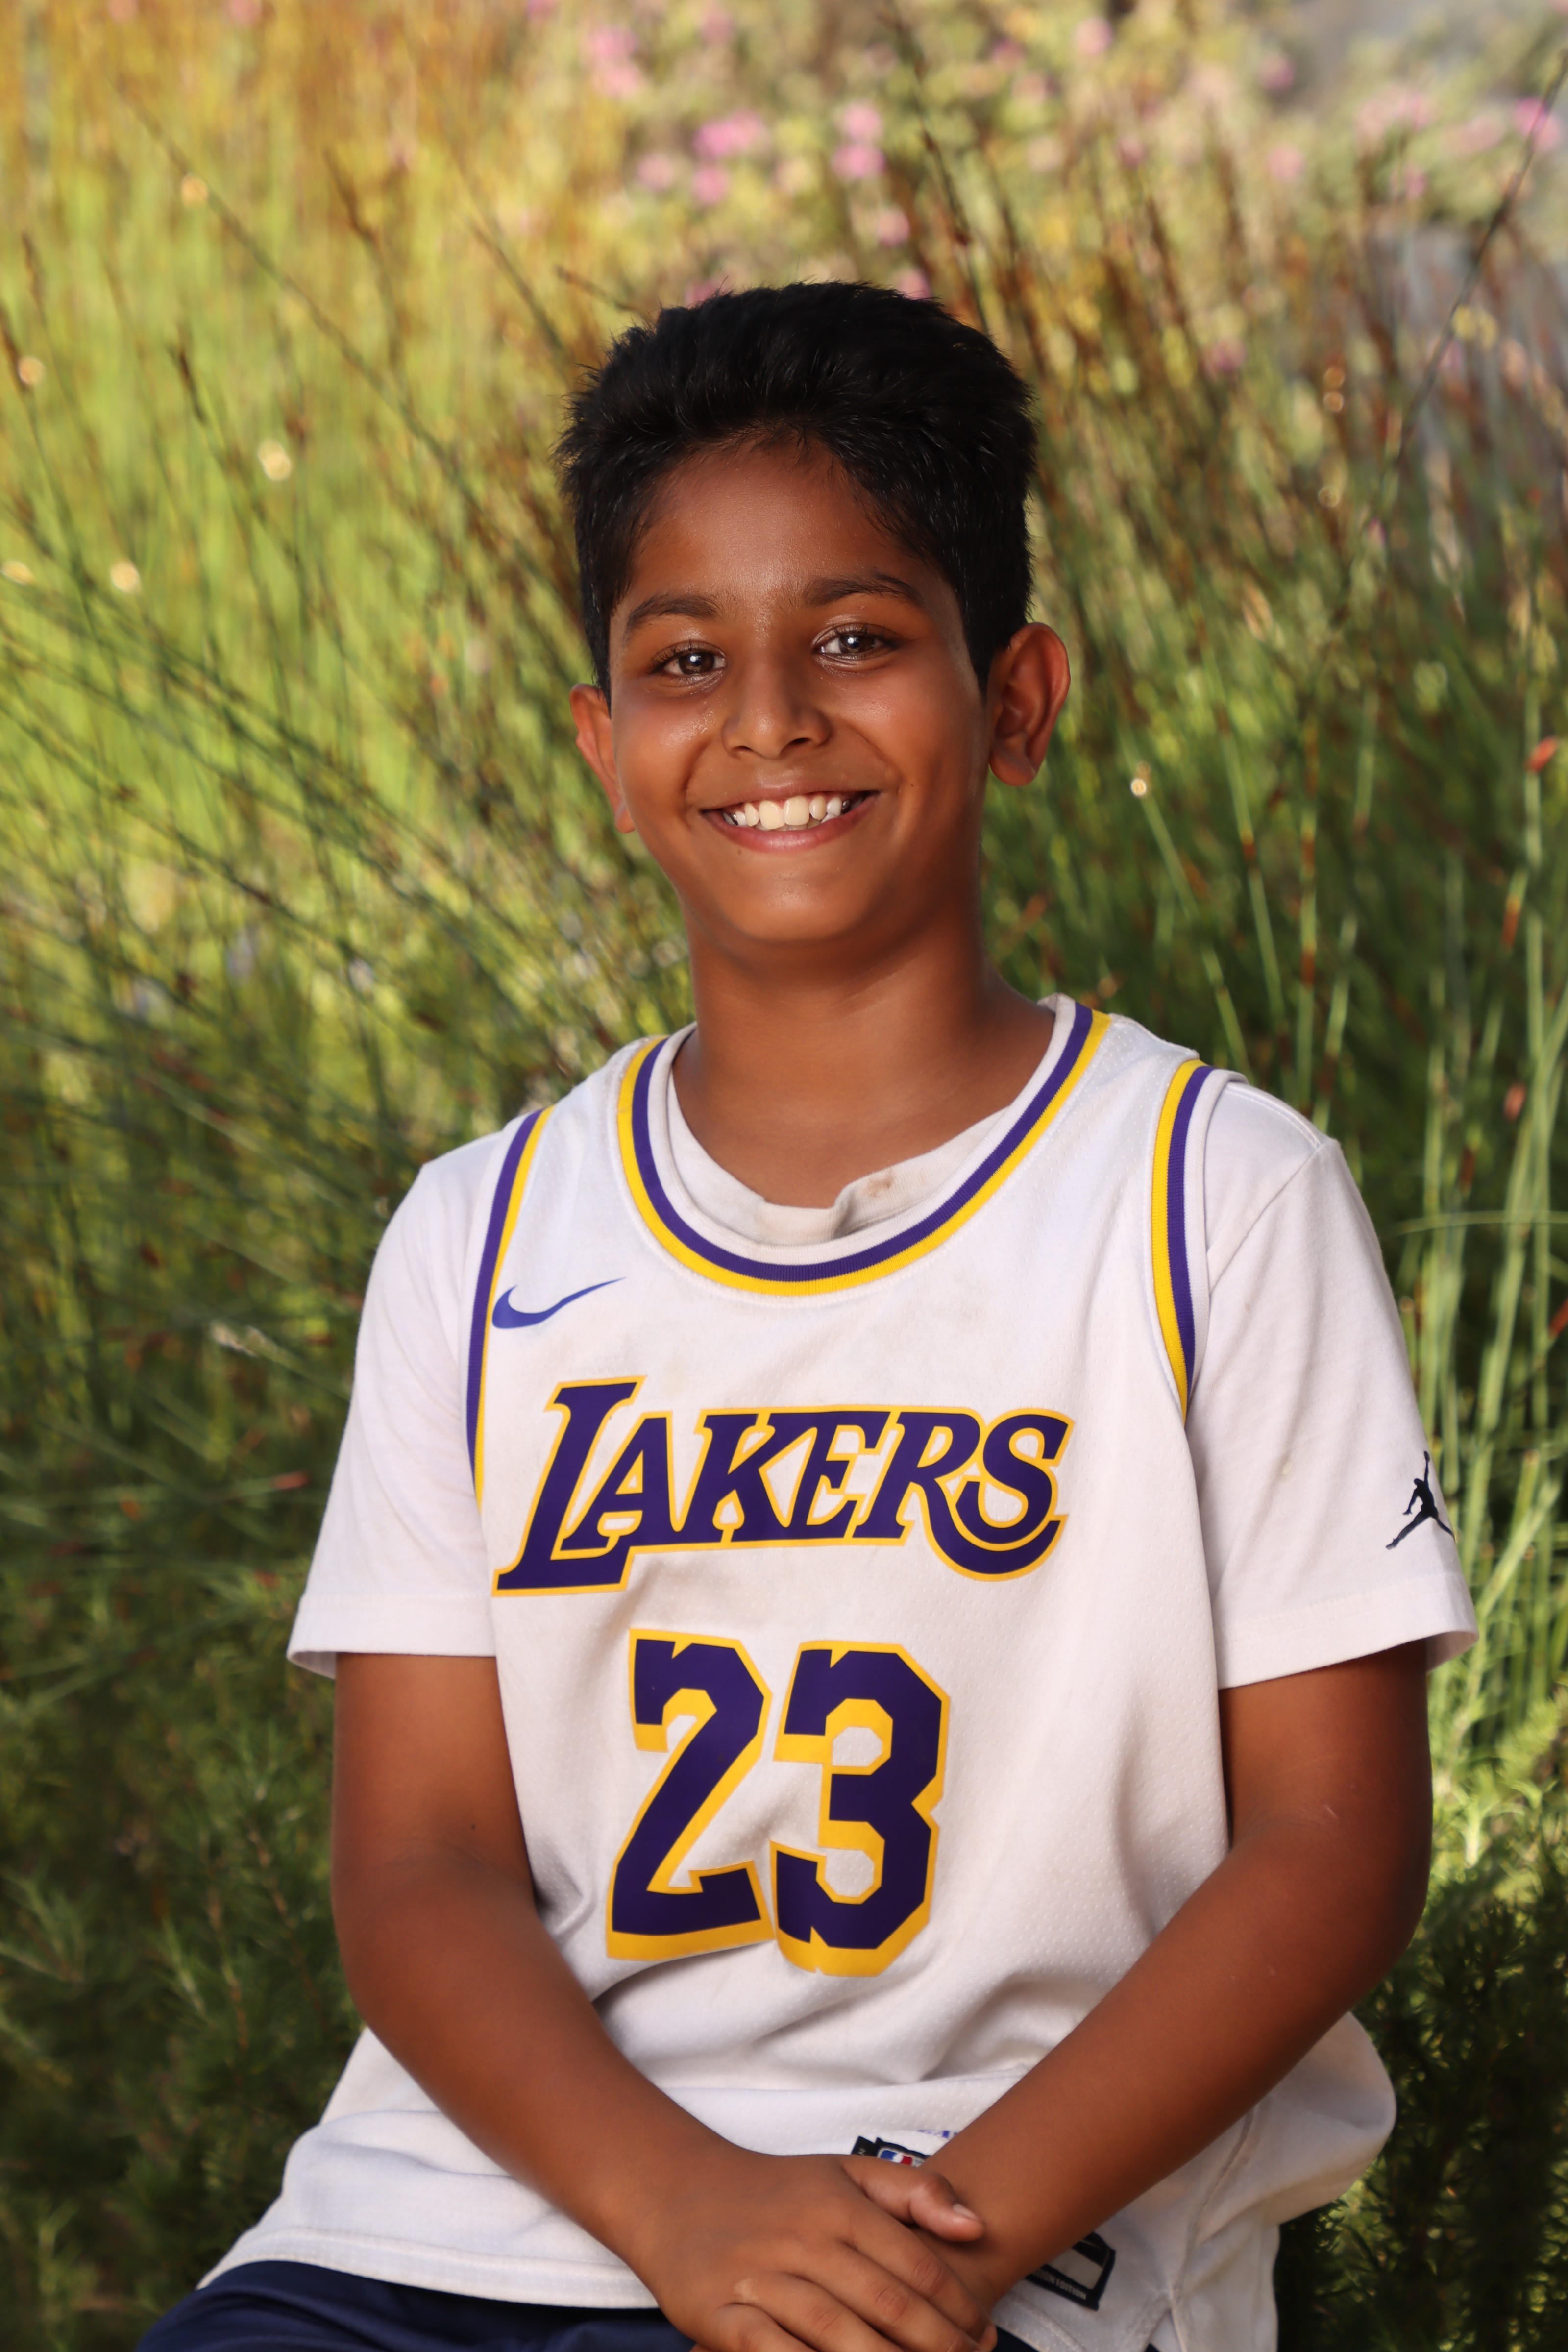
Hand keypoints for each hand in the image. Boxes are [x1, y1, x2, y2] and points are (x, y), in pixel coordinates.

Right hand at [623, 2146, 996, 2351]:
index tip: (983, 2333)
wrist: (679, 2194)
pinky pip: (772, 2351)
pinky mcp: (720, 2313)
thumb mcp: (845, 2173)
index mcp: (837, 2204)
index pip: (914, 2262)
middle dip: (936, 2344)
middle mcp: (802, 2238)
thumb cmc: (778, 2192)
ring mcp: (760, 2276)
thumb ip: (915, 2190)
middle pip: (884, 2302)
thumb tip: (975, 2227)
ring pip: (835, 2332)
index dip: (957, 2305)